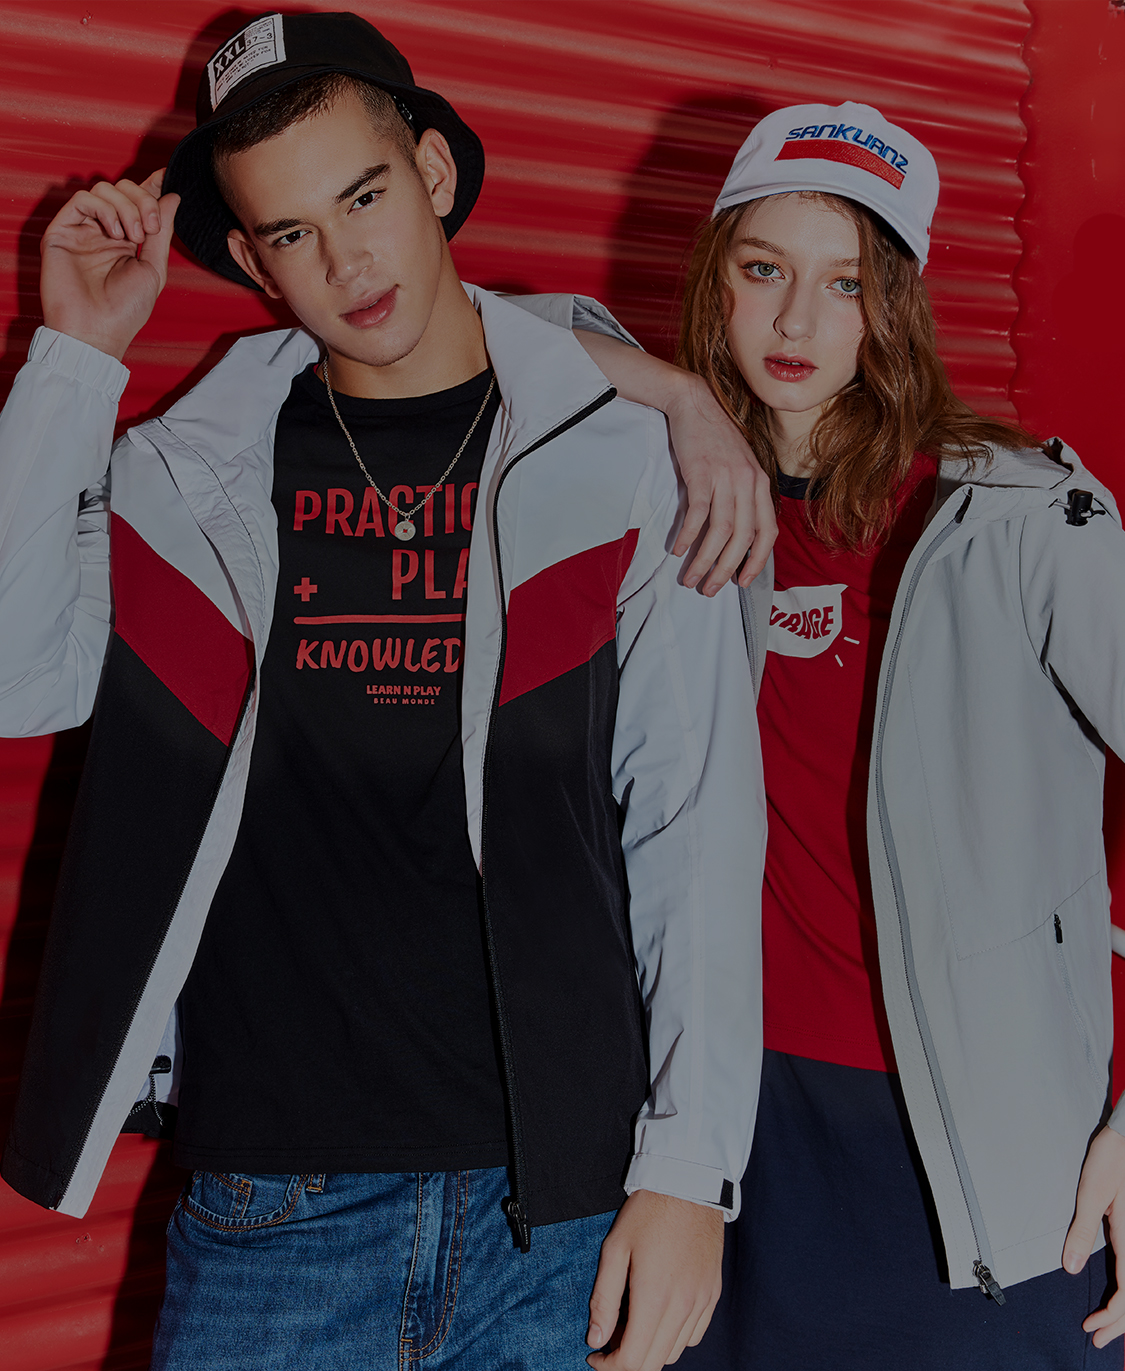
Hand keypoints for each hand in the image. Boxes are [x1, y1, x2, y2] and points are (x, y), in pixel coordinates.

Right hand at [40, 169, 179, 360]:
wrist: (97, 331)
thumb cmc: (125, 311)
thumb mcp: (154, 268)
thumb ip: (162, 232)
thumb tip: (172, 196)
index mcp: (127, 241)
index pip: (138, 203)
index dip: (151, 186)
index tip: (166, 175)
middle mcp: (104, 232)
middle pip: (122, 190)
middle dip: (142, 201)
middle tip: (149, 229)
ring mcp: (83, 231)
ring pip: (104, 190)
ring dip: (125, 207)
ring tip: (133, 236)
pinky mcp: (62, 231)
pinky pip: (82, 200)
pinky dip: (104, 209)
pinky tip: (114, 231)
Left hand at [586, 1190, 722, 1369]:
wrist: (689, 1184)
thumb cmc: (648, 1212)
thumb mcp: (615, 1249)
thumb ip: (604, 1298)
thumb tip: (597, 1338)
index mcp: (655, 1297)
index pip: (633, 1360)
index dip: (610, 1367)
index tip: (595, 1356)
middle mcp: (683, 1306)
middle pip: (654, 1363)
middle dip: (627, 1362)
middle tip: (610, 1342)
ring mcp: (702, 1301)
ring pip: (675, 1352)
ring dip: (651, 1350)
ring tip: (632, 1326)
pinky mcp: (713, 1293)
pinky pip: (694, 1335)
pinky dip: (674, 1338)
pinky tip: (659, 1317)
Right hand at [665, 375, 775, 595]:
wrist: (692, 402)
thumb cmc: (712, 438)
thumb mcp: (737, 466)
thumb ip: (741, 495)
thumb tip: (733, 534)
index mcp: (760, 483)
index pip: (768, 531)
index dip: (758, 561)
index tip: (744, 582)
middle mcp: (748, 482)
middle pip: (743, 538)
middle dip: (727, 569)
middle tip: (711, 590)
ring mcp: (726, 477)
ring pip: (721, 531)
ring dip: (705, 560)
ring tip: (691, 579)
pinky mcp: (701, 472)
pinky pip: (697, 514)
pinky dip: (688, 536)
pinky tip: (677, 550)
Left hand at [1063, 1123, 1124, 1346]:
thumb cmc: (1110, 1161)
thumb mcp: (1090, 1195)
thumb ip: (1081, 1231)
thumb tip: (1071, 1267)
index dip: (1113, 1317)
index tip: (1092, 1328)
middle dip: (1119, 1322)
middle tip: (1098, 1338)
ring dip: (1124, 1309)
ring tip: (1105, 1324)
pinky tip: (1117, 1292)